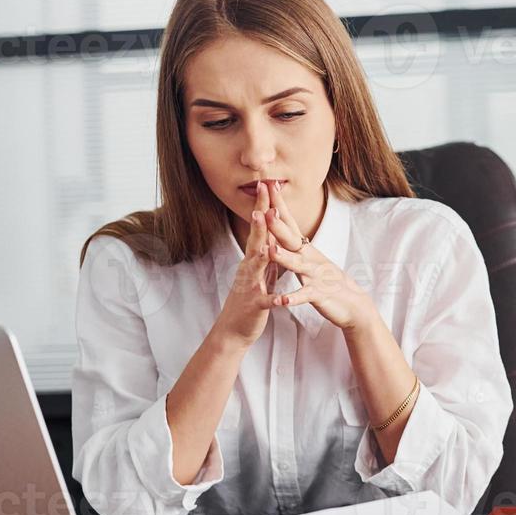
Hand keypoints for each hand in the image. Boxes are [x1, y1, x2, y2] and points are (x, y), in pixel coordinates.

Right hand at [212, 180, 282, 350]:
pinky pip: (266, 302)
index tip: (267, 184)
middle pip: (256, 238)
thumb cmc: (249, 300)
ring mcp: (251, 286)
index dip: (264, 206)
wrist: (233, 329)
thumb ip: (266, 254)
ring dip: (262, 252)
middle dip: (261, 216)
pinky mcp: (256, 306)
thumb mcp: (259, 271)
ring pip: (257, 266)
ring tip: (268, 240)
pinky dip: (274, 300)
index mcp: (254, 259)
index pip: (260, 228)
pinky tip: (282, 298)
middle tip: (263, 194)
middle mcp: (249, 268)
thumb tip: (272, 233)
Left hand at [262, 180, 373, 331]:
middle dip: (278, 225)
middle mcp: (311, 258)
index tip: (267, 184)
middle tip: (266, 209)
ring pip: (298, 265)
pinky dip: (293, 298)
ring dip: (284, 258)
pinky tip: (283, 301)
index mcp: (306, 249)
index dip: (278, 204)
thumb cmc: (329, 281)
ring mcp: (316, 275)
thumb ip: (296, 245)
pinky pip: (305, 296)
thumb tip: (280, 226)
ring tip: (270, 250)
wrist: (354, 304)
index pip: (290, 222)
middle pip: (292, 239)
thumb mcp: (311, 259)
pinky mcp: (319, 295)